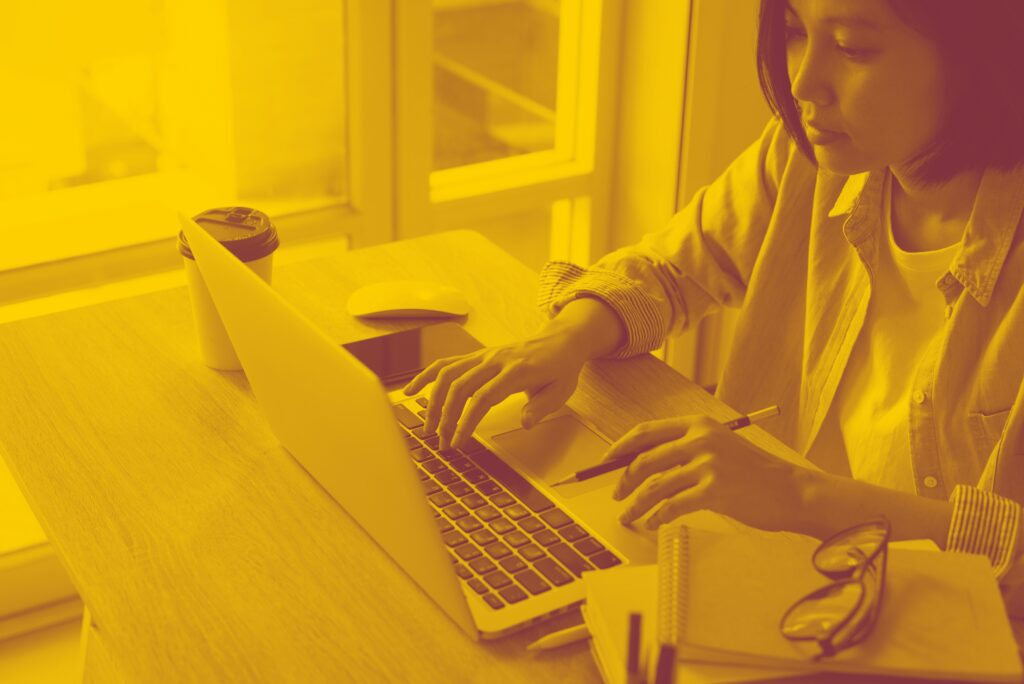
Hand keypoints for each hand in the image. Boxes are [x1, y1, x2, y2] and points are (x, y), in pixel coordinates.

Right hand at [402, 324, 590, 449]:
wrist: (560, 341)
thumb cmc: (560, 368)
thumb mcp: (561, 391)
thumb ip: (541, 407)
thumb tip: (525, 423)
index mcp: (517, 370)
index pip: (484, 397)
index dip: (467, 420)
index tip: (458, 441)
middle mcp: (495, 360)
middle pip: (460, 387)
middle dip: (446, 417)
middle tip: (441, 442)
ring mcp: (483, 356)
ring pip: (448, 374)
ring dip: (433, 400)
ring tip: (427, 425)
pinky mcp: (477, 355)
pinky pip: (446, 363)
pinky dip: (426, 375)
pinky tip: (411, 389)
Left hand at [609, 415, 805, 532]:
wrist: (792, 491)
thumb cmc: (755, 474)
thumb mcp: (719, 447)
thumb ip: (686, 450)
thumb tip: (643, 466)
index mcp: (699, 424)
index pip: (646, 431)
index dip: (620, 447)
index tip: (606, 461)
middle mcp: (701, 439)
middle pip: (645, 460)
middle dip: (624, 480)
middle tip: (617, 496)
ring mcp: (708, 464)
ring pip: (655, 486)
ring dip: (637, 504)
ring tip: (630, 516)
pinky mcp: (715, 490)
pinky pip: (673, 506)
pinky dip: (658, 517)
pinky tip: (654, 523)